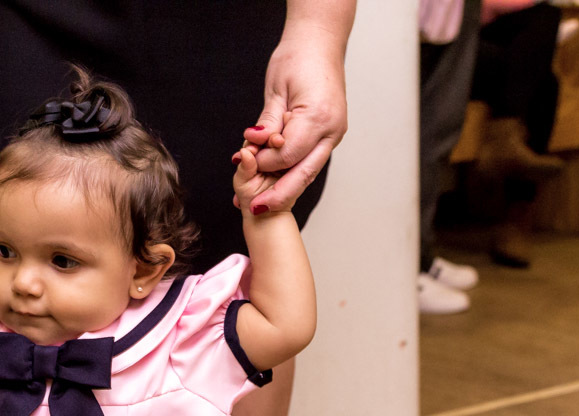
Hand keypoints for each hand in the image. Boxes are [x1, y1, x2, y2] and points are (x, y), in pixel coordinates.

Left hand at [241, 34, 347, 214]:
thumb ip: (268, 123)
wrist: (320, 42)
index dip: (263, 162)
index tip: (244, 162)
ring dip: (284, 187)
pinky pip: (309, 159)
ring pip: (307, 171)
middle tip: (255, 209)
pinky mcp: (330, 134)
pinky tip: (273, 182)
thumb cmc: (298, 58)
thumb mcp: (276, 90)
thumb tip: (254, 147)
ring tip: (260, 202)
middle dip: (278, 194)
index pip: (286, 155)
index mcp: (319, 117)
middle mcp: (332, 130)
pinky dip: (290, 171)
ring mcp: (334, 134)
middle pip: (303, 173)